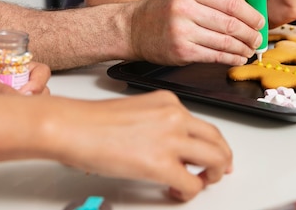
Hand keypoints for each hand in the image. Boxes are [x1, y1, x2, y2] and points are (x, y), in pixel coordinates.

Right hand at [49, 90, 231, 200]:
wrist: (73, 127)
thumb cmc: (92, 122)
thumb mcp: (136, 111)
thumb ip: (157, 124)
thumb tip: (167, 145)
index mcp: (168, 102)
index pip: (203, 124)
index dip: (213, 144)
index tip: (215, 154)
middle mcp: (175, 116)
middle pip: (217, 140)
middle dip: (222, 159)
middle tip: (217, 172)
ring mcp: (171, 139)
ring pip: (215, 159)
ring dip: (212, 175)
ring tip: (201, 183)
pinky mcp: (162, 163)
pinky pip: (191, 183)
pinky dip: (189, 192)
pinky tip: (175, 192)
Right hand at [129, 0, 263, 65]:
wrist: (132, 28)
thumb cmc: (163, 11)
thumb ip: (215, 1)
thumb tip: (250, 9)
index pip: (230, 2)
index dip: (250, 14)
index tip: (260, 21)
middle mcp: (184, 7)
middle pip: (230, 23)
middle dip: (250, 33)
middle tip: (258, 38)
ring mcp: (182, 31)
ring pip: (224, 41)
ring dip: (243, 48)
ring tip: (250, 49)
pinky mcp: (181, 51)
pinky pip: (214, 56)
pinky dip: (231, 58)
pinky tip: (238, 58)